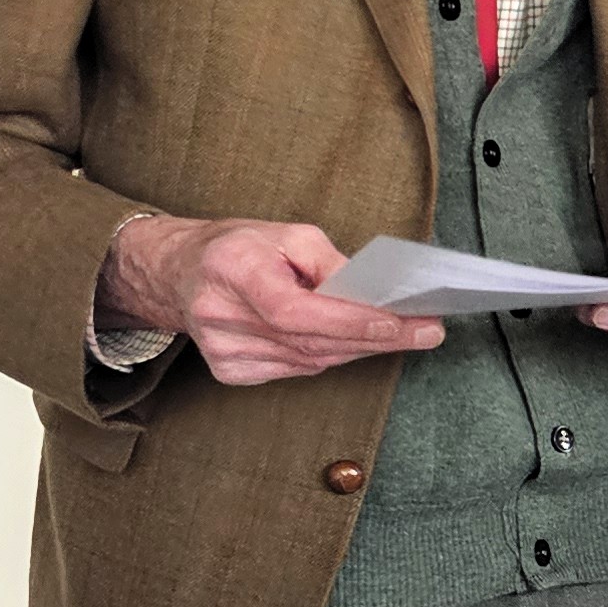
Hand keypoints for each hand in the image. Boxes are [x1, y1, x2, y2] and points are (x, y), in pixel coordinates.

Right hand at [99, 215, 443, 386]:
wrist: (179, 274)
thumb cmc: (240, 247)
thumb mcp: (287, 234)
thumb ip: (330, 263)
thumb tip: (374, 295)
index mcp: (232, 270)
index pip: (295, 310)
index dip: (348, 320)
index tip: (398, 323)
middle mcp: (220, 315)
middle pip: (310, 340)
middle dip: (377, 337)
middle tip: (428, 332)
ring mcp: (223, 350)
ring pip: (311, 360)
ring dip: (360, 348)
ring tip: (404, 334)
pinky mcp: (230, 372)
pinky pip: (297, 369)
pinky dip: (330, 356)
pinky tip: (352, 342)